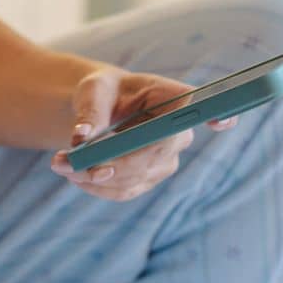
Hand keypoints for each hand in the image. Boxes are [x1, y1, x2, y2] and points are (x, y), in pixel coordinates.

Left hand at [49, 64, 239, 201]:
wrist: (100, 109)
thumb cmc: (102, 91)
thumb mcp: (92, 91)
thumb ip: (89, 111)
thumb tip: (80, 137)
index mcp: (173, 98)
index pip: (200, 106)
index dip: (217, 114)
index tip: (223, 120)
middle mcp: (178, 133)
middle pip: (153, 155)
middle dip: (109, 164)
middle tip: (65, 161)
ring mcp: (167, 160)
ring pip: (134, 179)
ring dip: (93, 178)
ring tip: (59, 164)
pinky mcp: (149, 179)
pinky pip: (124, 191)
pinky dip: (95, 186)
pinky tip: (72, 173)